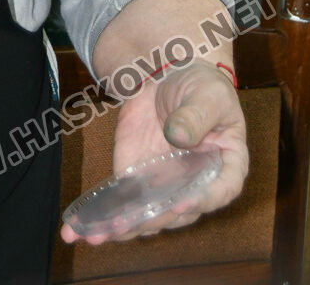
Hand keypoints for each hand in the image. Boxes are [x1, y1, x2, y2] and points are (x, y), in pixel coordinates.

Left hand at [60, 61, 246, 244]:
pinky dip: (104, 216)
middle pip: (178, 211)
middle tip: (127, 225)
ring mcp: (165, 185)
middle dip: (152, 220)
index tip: (181, 203)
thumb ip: (196, 115)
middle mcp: (196, 185)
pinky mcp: (137, 177)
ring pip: (148, 215)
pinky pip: (124, 201)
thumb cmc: (201, 87)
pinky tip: (83, 227)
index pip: (220, 191)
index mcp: (226, 166)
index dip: (202, 199)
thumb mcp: (207, 95)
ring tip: (97, 234)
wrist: (168, 75)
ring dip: (123, 227)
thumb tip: (179, 135)